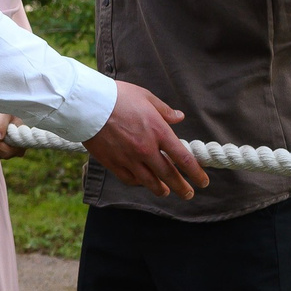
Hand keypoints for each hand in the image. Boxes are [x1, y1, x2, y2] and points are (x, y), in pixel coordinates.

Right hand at [83, 81, 210, 198]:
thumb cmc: (117, 95)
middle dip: (182, 187)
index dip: (195, 172)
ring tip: (166, 192)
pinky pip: (130, 179)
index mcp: (158, 131)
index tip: (203, 181)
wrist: (87, 104)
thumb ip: (164, 110)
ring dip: (161, 189)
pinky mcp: (112, 163)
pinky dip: (139, 183)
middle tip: (189, 194)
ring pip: (150, 181)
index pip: (183, 158)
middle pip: (169, 175)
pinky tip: (143, 182)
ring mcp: (129, 158)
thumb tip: (179, 117)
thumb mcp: (145, 96)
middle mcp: (146, 148)